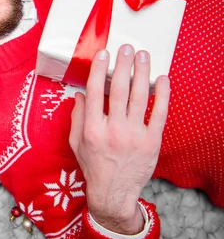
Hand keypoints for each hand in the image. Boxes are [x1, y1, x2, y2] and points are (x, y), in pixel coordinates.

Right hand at [69, 45, 169, 233]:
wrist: (113, 191)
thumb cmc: (92, 165)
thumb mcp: (75, 142)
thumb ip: (77, 117)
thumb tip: (80, 94)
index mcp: (92, 129)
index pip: (95, 92)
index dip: (99, 70)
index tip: (103, 54)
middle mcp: (113, 129)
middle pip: (120, 90)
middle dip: (124, 65)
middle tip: (127, 48)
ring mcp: (134, 135)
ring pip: (140, 97)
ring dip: (142, 73)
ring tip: (143, 56)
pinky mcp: (152, 141)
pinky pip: (159, 113)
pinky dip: (162, 94)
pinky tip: (162, 79)